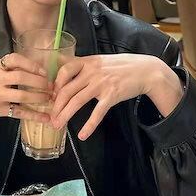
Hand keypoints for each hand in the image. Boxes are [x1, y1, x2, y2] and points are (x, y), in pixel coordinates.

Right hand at [0, 53, 50, 123]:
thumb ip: (11, 70)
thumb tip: (40, 71)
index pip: (15, 59)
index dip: (31, 64)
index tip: (44, 71)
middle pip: (21, 77)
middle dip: (39, 82)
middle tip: (51, 86)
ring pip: (22, 95)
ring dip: (39, 97)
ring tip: (50, 99)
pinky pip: (20, 112)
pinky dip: (35, 115)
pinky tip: (46, 117)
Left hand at [51, 54, 182, 140]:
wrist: (145, 70)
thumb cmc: (120, 65)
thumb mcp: (98, 60)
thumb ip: (82, 65)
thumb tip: (62, 67)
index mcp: (87, 62)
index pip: (64, 70)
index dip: (55, 84)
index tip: (51, 95)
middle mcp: (91, 72)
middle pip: (67, 90)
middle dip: (55, 106)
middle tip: (50, 117)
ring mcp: (101, 84)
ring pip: (77, 101)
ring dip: (65, 115)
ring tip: (57, 125)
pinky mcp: (112, 96)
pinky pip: (97, 113)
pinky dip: (89, 125)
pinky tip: (82, 134)